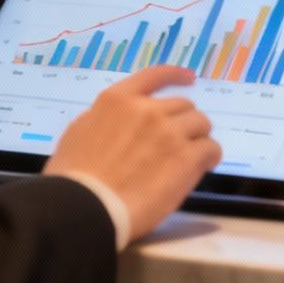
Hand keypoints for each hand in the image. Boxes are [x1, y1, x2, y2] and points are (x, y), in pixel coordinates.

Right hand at [44, 64, 221, 241]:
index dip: (175, 75)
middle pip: (183, 106)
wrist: (85, 207)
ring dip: (198, 138)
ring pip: (200, 125)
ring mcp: (169, 133)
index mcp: (118, 100)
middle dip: (183, 122)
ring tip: (194, 155)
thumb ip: (102, 119)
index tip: (189, 78)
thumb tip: (118, 121)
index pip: (154, 76)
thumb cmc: (73, 177)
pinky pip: (210, 148)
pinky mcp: (186, 158)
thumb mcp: (78, 132)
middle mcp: (148, 110)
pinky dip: (210, 156)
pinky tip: (205, 165)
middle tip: (179, 141)